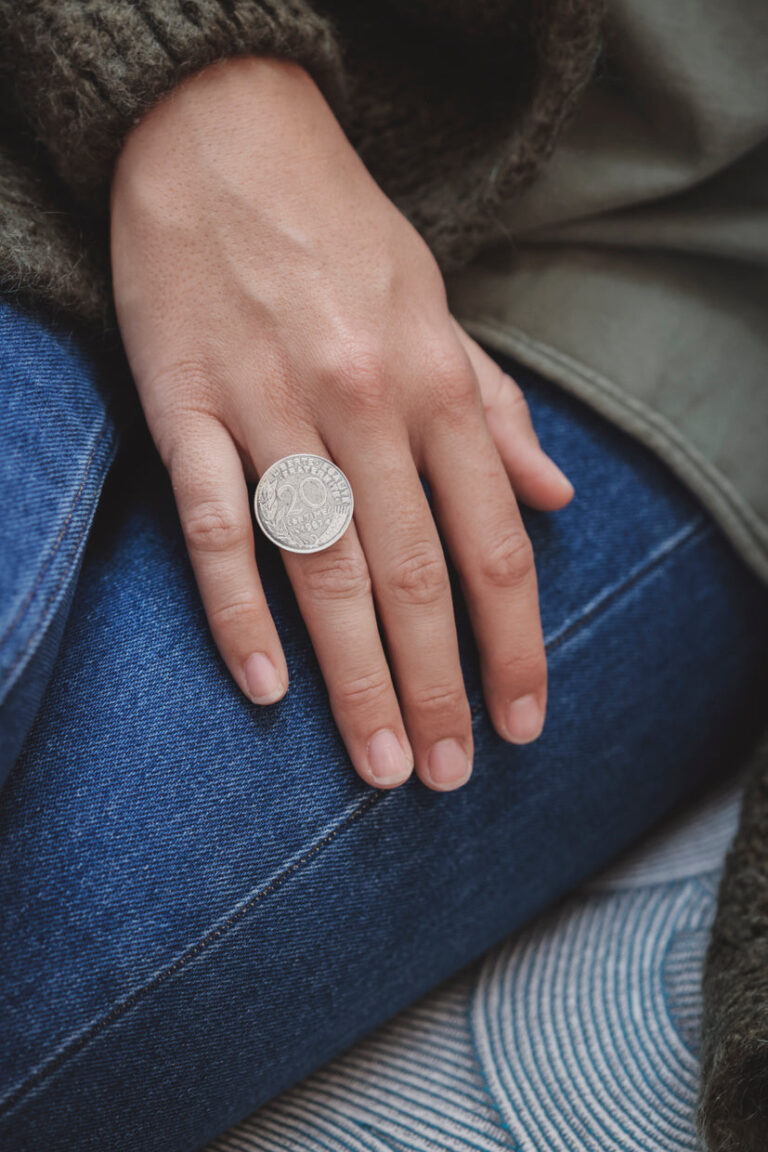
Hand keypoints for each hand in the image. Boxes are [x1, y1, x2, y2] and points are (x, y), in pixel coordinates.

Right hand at [110, 56, 573, 791]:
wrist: (219, 134)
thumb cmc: (337, 230)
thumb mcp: (438, 304)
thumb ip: (494, 408)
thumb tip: (555, 499)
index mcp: (433, 383)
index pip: (491, 544)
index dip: (514, 643)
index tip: (524, 722)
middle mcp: (361, 405)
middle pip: (414, 577)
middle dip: (439, 688)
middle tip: (449, 775)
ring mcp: (269, 409)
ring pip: (324, 569)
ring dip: (355, 678)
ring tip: (382, 763)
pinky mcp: (184, 408)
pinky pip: (218, 526)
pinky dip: (239, 611)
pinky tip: (267, 688)